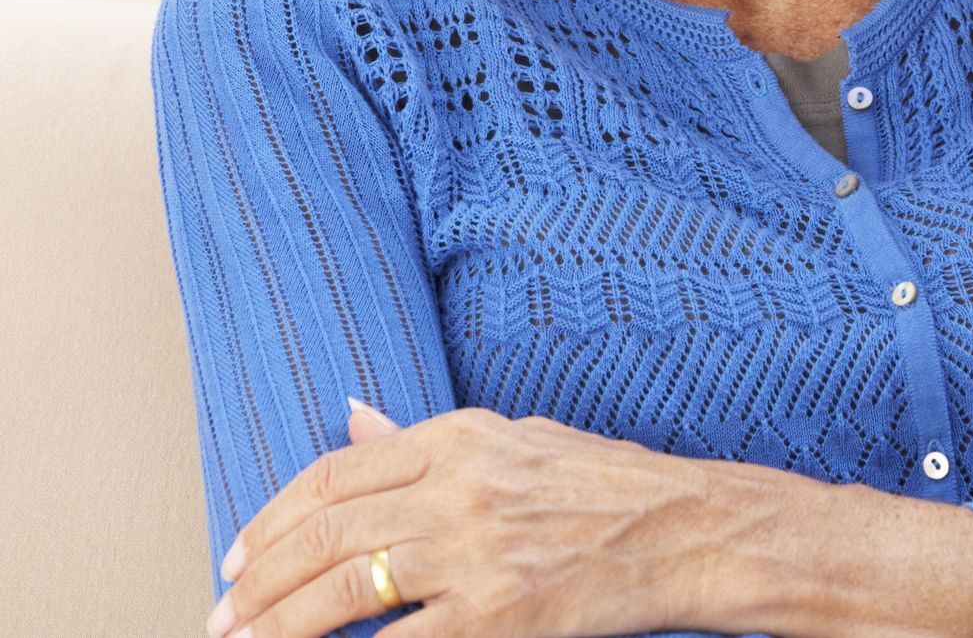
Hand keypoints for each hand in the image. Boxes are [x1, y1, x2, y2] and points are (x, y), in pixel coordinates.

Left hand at [206, 401, 755, 637]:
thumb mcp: (514, 439)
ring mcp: (479, 551)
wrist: (688, 531)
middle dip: (259, 581)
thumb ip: (424, 439)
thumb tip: (351, 416)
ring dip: (280, 625)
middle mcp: (463, 486)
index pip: (336, 473)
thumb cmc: (605, 486)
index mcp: (462, 437)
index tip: (238, 558)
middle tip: (223, 614)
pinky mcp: (500, 613)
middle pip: (328, 531)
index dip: (273, 519)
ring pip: (345, 588)